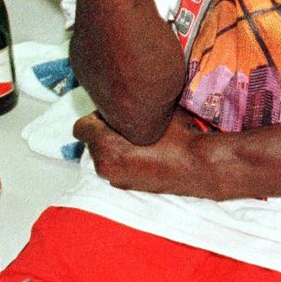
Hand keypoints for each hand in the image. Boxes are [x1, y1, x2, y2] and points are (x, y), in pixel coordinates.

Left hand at [73, 109, 212, 193]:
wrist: (199, 166)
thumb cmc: (177, 135)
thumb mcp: (152, 110)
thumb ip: (129, 103)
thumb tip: (120, 94)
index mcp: (105, 146)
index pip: (81, 127)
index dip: (97, 116)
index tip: (113, 112)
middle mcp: (105, 165)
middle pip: (93, 141)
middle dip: (106, 131)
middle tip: (129, 123)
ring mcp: (116, 179)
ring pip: (105, 154)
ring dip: (115, 146)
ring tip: (139, 138)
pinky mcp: (128, 187)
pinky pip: (118, 166)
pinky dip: (125, 159)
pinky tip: (146, 152)